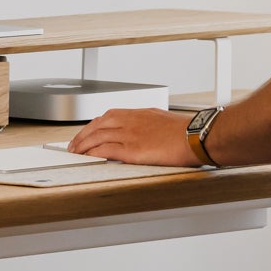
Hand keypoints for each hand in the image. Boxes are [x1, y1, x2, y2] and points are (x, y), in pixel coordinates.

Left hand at [66, 108, 201, 166]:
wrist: (196, 136)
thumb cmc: (185, 131)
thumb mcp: (162, 120)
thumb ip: (147, 124)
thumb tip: (142, 133)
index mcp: (138, 113)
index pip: (108, 116)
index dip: (93, 125)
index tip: (86, 131)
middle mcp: (131, 121)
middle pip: (98, 125)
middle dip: (82, 134)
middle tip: (74, 144)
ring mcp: (130, 135)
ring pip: (97, 136)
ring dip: (83, 144)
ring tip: (75, 152)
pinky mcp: (132, 150)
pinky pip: (105, 150)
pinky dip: (93, 152)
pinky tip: (86, 157)